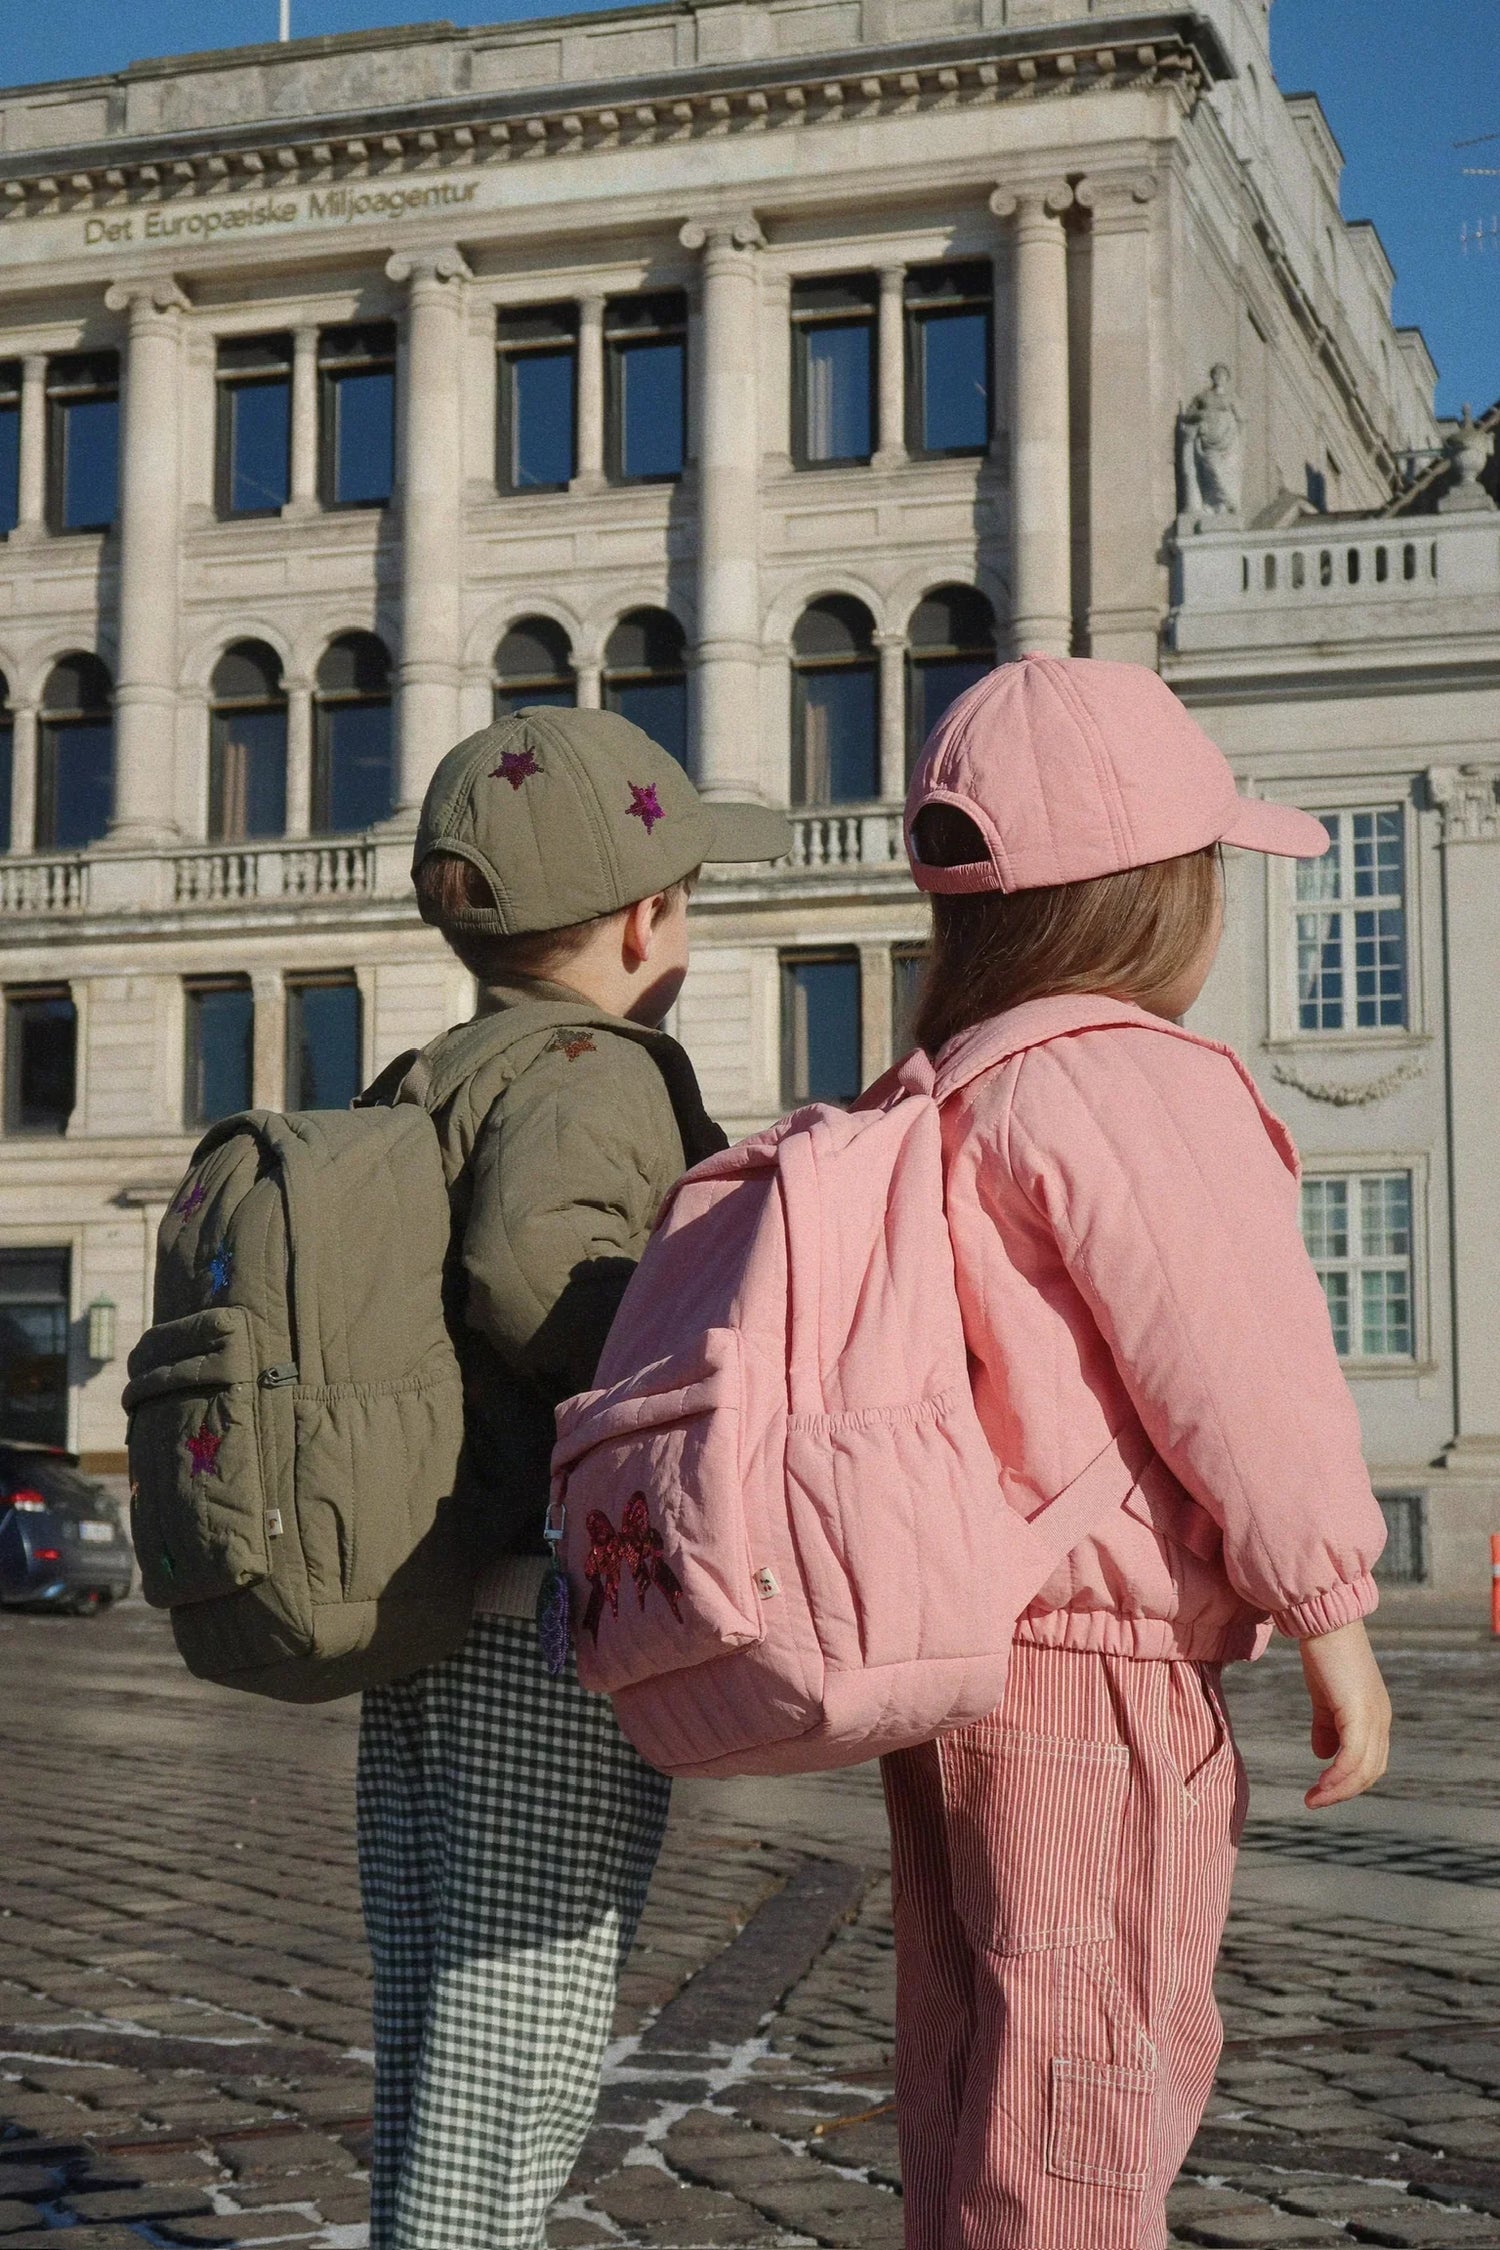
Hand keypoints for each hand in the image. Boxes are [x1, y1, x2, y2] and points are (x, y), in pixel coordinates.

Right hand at [1299, 1620, 1390, 1808]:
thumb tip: (1322, 1755)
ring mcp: (1372, 1716)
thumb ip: (1325, 1725)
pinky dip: (1337, 1777)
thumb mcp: (1323, 1695)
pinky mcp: (1359, 1712)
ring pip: (1364, 1769)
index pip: (1370, 1761)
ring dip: (1338, 1790)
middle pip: (1371, 1771)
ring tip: (1313, 1799)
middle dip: (1344, 1791)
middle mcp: (1380, 1719)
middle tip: (1316, 1801)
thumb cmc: (1324, 1652)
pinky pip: (1352, 1757)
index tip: (1322, 1791)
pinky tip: (1320, 1785)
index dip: (1349, 1780)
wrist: (1324, 1621)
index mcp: (1375, 1715)